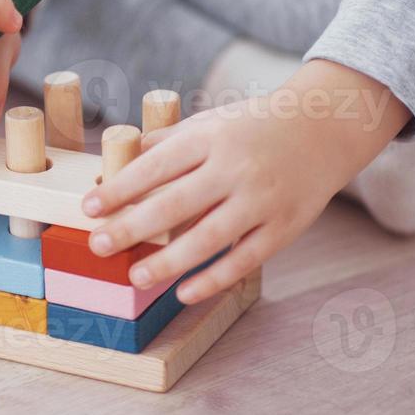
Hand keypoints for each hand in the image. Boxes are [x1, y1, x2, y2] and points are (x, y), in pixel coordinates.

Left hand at [79, 61, 411, 303]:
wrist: (325, 128)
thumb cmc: (253, 127)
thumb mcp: (210, 121)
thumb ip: (165, 142)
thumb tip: (114, 164)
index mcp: (212, 138)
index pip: (156, 165)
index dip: (120, 188)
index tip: (89, 207)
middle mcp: (237, 168)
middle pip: (176, 203)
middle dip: (132, 227)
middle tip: (98, 246)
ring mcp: (263, 200)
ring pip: (209, 238)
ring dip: (168, 262)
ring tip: (135, 277)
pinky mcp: (284, 227)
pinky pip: (244, 260)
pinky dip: (213, 279)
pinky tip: (183, 293)